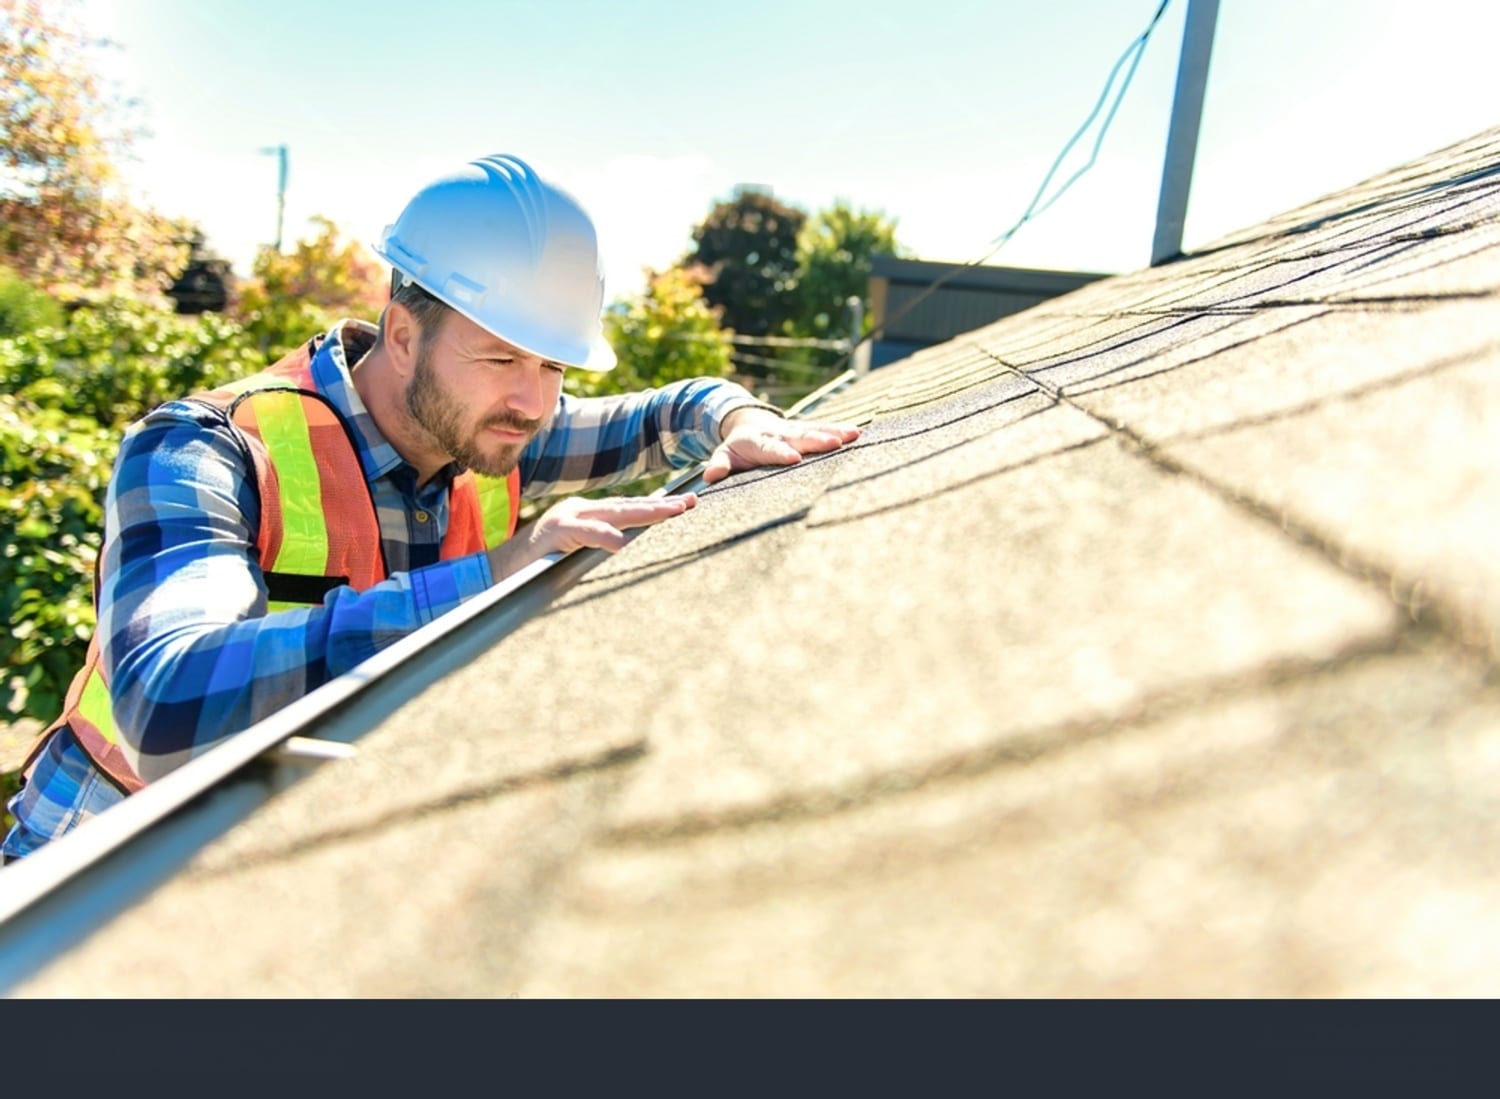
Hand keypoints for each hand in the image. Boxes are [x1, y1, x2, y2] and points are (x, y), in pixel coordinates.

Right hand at [487, 493, 697, 580]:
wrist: (495, 574)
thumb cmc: (538, 571)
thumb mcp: (577, 559)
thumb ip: (601, 552)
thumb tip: (631, 554)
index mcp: (586, 516)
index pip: (628, 509)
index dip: (657, 508)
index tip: (687, 505)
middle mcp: (579, 510)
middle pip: (627, 506)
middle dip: (662, 505)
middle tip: (692, 503)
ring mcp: (565, 518)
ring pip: (612, 513)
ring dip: (644, 512)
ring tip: (673, 513)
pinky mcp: (552, 532)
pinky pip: (582, 532)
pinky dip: (603, 536)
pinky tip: (623, 542)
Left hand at [701, 408, 860, 484]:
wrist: (749, 422)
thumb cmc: (738, 448)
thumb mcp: (725, 455)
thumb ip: (720, 465)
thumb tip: (711, 476)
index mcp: (758, 441)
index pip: (770, 448)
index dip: (781, 453)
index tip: (794, 458)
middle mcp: (780, 432)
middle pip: (799, 436)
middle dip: (817, 439)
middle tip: (834, 443)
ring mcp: (796, 429)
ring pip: (816, 429)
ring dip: (835, 432)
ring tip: (853, 435)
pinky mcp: (808, 428)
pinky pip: (825, 428)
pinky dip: (840, 430)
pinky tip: (858, 433)